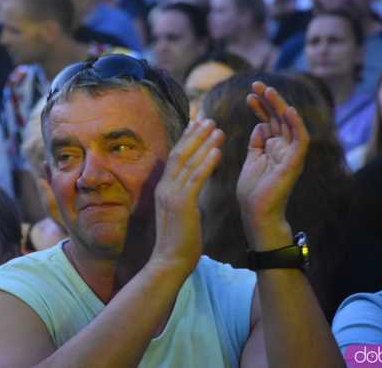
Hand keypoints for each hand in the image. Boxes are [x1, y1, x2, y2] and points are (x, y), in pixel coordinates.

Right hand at [151, 119, 224, 274]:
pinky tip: (218, 150)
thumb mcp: (180, 214)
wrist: (169, 262)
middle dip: (195, 135)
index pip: (175, 158)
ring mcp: (171, 194)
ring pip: (188, 162)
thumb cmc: (178, 242)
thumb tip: (191, 189)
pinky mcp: (182, 204)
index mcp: (163, 189)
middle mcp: (164, 187)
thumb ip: (183, 197)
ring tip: (218, 128)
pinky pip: (196, 178)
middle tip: (209, 119)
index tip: (197, 125)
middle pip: (180, 153)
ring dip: (203, 143)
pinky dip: (206, 162)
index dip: (186, 139)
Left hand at [236, 82, 308, 250]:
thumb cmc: (253, 191)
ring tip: (267, 89)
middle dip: (268, 100)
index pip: (269, 121)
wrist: (256, 213)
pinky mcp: (294, 162)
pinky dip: (296, 124)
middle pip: (279, 118)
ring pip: (289, 123)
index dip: (260, 107)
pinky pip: (300, 140)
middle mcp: (284, 148)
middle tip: (256, 84)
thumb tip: (260, 126)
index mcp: (272, 148)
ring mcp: (290, 154)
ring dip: (280, 105)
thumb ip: (256, 144)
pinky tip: (288, 110)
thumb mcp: (251, 161)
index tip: (248, 95)